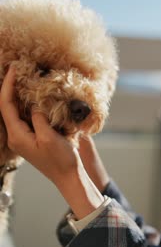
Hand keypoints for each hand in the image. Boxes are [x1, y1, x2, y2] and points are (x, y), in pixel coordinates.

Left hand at [0, 66, 103, 218]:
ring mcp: (23, 138)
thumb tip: (34, 104)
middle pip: (8, 107)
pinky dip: (29, 105)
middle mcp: (16, 137)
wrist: (69, 177)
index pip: (5, 105)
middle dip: (12, 87)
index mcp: (17, 136)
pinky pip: (26, 117)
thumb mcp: (49, 137)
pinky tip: (36, 96)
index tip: (15, 69)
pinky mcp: (32, 138)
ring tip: (27, 78)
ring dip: (20, 95)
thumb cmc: (61, 160)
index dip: (8, 85)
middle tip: (19, 70)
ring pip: (16, 111)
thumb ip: (38, 117)